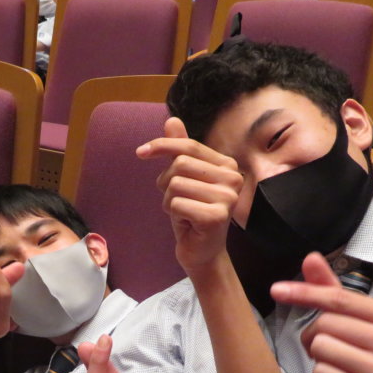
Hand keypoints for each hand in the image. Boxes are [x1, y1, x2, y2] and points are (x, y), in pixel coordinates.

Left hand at [136, 117, 243, 274]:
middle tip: (175, 200)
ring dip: (169, 201)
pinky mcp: (215, 217)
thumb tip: (172, 120)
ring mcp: (227, 198)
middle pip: (180, 164)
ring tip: (182, 212)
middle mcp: (233, 179)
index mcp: (227, 165)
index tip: (140, 152)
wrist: (201, 252)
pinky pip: (176, 204)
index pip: (189, 146)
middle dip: (166, 183)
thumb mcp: (184, 178)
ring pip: (175, 184)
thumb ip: (180, 150)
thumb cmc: (192, 214)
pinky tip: (186, 223)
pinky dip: (173, 214)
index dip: (162, 146)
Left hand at [271, 252, 372, 372]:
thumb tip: (311, 258)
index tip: (276, 290)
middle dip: (315, 333)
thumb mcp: (355, 319)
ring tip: (337, 363)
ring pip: (320, 348)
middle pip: (325, 323)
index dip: (304, 293)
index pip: (339, 298)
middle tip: (331, 345)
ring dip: (318, 356)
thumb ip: (331, 289)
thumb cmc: (367, 354)